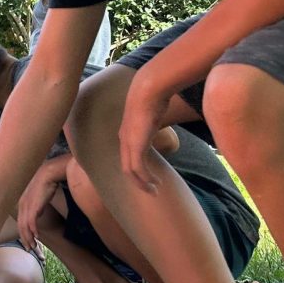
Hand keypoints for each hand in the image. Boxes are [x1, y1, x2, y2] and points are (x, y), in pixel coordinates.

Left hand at [16, 169, 58, 250]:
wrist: (48, 174)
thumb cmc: (45, 184)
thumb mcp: (38, 197)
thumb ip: (36, 206)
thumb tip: (38, 214)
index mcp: (21, 204)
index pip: (20, 222)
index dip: (23, 233)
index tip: (27, 242)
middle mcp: (21, 206)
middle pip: (21, 226)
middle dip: (25, 239)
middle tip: (30, 248)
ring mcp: (26, 206)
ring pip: (25, 226)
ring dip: (29, 237)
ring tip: (34, 246)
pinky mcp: (33, 206)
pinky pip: (31, 221)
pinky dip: (34, 230)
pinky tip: (37, 236)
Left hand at [119, 69, 172, 191]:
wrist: (148, 92)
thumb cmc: (152, 99)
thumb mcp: (150, 115)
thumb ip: (151, 122)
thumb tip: (158, 119)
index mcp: (126, 135)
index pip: (127, 158)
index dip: (136, 170)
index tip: (147, 177)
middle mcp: (124, 141)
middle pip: (126, 168)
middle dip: (138, 181)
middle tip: (150, 190)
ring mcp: (128, 143)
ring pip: (130, 171)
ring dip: (142, 182)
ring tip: (154, 190)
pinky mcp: (136, 145)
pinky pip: (138, 167)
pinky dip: (145, 177)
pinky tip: (155, 182)